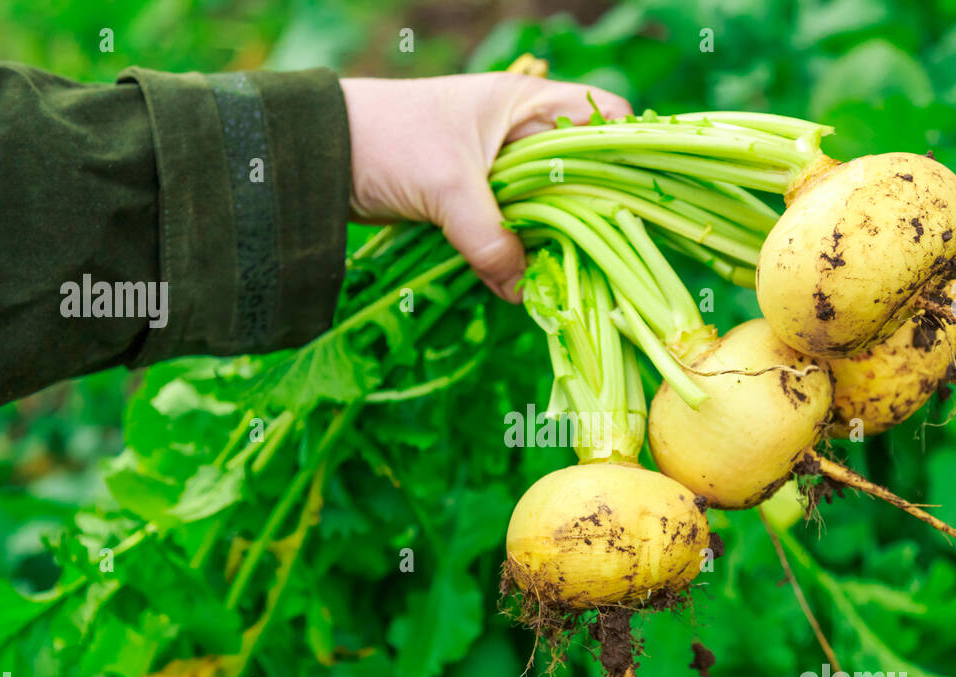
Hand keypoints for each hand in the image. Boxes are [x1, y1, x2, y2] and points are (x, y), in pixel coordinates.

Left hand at [340, 73, 632, 301]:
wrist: (317, 156)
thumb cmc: (388, 142)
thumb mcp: (447, 189)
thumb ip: (492, 240)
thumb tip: (525, 293)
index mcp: (527, 104)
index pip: (604, 117)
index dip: (627, 152)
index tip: (639, 200)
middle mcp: (521, 134)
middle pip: (582, 174)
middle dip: (593, 214)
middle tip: (609, 255)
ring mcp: (499, 170)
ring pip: (548, 209)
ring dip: (554, 242)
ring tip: (571, 275)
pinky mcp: (475, 203)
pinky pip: (515, 230)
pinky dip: (521, 253)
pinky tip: (530, 280)